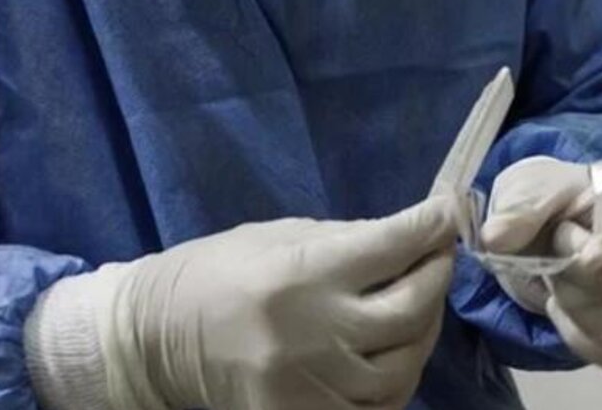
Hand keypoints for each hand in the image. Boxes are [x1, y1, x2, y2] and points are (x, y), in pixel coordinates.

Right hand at [31, 198, 455, 409]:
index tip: (449, 212)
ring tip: (421, 303)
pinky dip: (399, 379)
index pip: (394, 246)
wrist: (152, 340)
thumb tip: (414, 234)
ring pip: (405, 365)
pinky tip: (396, 352)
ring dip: (425, 329)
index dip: (433, 226)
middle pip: (412, 308)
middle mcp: (313, 333)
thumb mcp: (280, 236)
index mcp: (302, 274)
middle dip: (438, 274)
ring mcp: (311, 386)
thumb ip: (350, 239)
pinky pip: (378, 407)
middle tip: (441, 256)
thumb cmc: (217, 272)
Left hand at [480, 156, 601, 369]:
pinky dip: (575, 331)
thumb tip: (495, 238)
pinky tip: (567, 301)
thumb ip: (522, 208)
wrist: (575, 215)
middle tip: (559, 247)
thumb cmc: (567, 195)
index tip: (566, 228)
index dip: (582, 251)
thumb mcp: (540, 186)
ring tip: (564, 271)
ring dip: (569, 302)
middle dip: (568, 275)